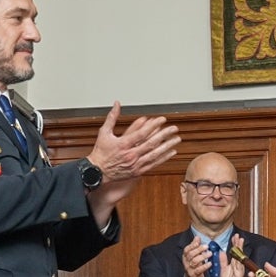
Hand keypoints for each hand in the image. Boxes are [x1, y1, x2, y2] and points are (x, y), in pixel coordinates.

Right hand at [85, 102, 181, 226]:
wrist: (98, 172)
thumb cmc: (101, 152)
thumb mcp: (104, 132)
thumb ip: (112, 117)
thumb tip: (117, 104)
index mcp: (123, 144)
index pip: (142, 133)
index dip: (153, 126)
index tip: (162, 120)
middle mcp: (131, 154)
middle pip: (151, 143)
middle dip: (164, 135)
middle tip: (174, 128)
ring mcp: (135, 164)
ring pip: (155, 154)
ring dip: (167, 146)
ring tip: (177, 139)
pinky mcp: (138, 171)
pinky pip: (154, 164)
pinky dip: (164, 158)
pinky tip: (172, 152)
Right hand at [182, 235, 210, 276]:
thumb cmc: (195, 266)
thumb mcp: (194, 256)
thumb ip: (195, 246)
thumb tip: (197, 237)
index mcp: (185, 257)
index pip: (187, 250)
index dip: (192, 245)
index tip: (199, 241)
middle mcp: (186, 262)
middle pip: (191, 254)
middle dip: (199, 249)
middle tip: (207, 246)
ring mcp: (189, 269)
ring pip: (195, 261)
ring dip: (203, 257)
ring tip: (210, 253)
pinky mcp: (194, 275)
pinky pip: (199, 270)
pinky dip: (205, 266)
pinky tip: (210, 263)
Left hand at [219, 234, 246, 276]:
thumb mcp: (223, 269)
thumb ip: (223, 261)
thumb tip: (222, 252)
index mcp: (233, 263)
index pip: (234, 251)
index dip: (234, 244)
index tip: (234, 237)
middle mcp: (238, 264)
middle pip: (238, 252)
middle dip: (238, 243)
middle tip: (238, 236)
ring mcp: (239, 268)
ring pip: (240, 256)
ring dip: (240, 248)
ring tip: (240, 240)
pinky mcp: (240, 273)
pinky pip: (239, 264)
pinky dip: (239, 258)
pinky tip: (239, 252)